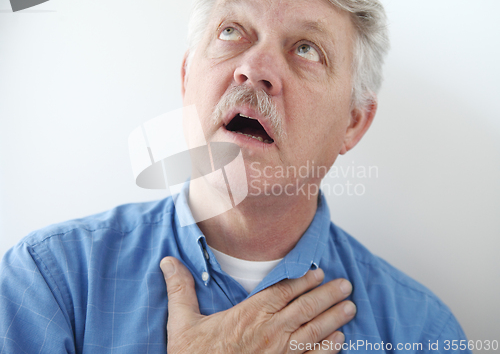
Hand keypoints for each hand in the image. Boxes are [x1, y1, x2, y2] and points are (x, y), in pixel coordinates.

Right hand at [160, 256, 355, 352]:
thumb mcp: (181, 323)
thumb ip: (180, 290)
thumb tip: (168, 262)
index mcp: (249, 316)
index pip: (282, 292)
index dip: (303, 281)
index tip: (319, 272)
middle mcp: (269, 332)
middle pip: (304, 309)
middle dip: (327, 295)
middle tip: (345, 285)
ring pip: (313, 332)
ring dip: (333, 318)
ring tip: (350, 307)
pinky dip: (328, 349)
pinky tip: (340, 341)